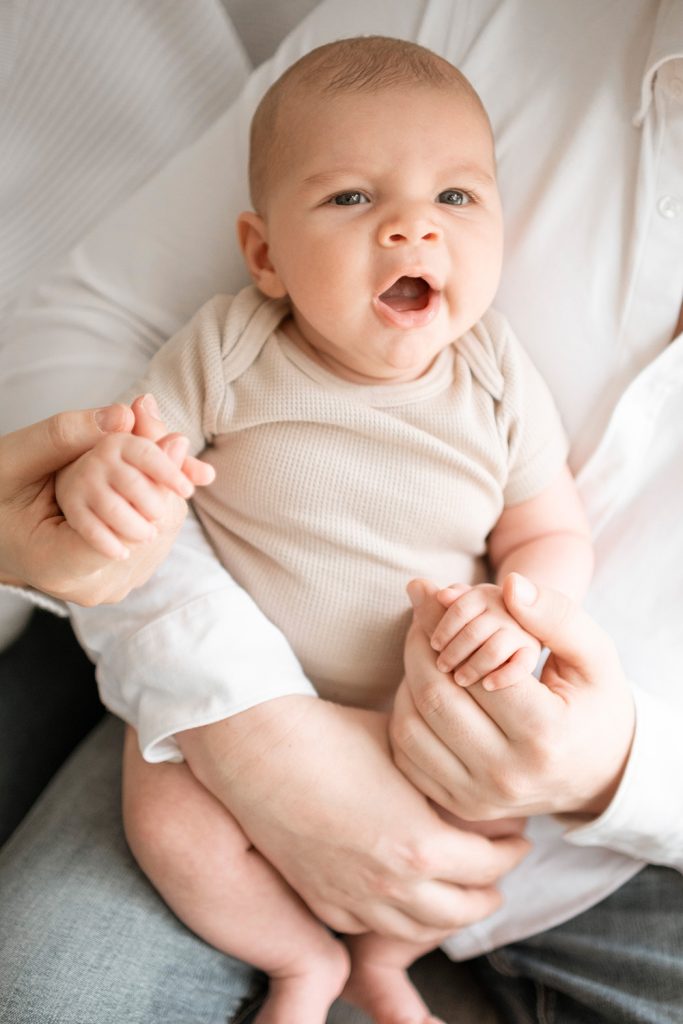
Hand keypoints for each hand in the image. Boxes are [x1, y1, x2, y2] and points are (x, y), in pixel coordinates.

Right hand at [0, 397, 210, 604]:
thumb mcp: (17, 458)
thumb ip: (67, 436)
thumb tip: (124, 413)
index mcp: (56, 564)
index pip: (129, 527)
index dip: (156, 482)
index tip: (175, 441)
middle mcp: (90, 586)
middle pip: (153, 529)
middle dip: (166, 480)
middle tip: (174, 437)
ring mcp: (109, 587)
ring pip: (162, 534)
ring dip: (166, 490)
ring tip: (166, 451)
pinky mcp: (122, 578)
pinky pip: (157, 539)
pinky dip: (159, 502)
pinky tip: (154, 480)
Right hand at [177, 697, 528, 941]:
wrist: (259, 751)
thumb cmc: (332, 736)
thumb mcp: (404, 752)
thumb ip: (442, 783)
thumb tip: (473, 789)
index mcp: (423, 846)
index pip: (491, 865)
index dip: (511, 850)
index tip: (516, 837)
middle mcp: (392, 886)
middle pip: (464, 911)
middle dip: (489, 891)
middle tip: (496, 870)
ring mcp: (353, 900)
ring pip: (420, 930)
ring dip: (447, 913)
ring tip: (455, 889)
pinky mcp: (321, 901)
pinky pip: (372, 928)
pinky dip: (398, 918)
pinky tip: (400, 894)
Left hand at [389, 575, 634, 820]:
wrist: (599, 774)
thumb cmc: (594, 704)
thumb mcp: (595, 656)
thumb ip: (557, 615)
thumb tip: (511, 585)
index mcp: (545, 735)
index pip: (474, 668)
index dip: (442, 623)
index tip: (430, 594)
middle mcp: (508, 775)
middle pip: (435, 696)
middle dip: (417, 644)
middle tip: (419, 614)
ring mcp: (479, 797)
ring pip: (411, 725)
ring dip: (406, 677)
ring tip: (422, 649)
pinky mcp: (458, 806)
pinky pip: (406, 754)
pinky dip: (404, 713)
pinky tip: (422, 688)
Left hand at [431, 582, 540, 689]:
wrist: (521, 617)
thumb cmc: (479, 613)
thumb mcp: (464, 602)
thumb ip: (450, 598)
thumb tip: (435, 593)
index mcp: (483, 595)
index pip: (460, 609)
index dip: (444, 629)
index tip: (434, 645)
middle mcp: (504, 610)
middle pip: (474, 632)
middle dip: (454, 652)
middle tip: (441, 666)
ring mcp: (520, 631)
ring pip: (494, 650)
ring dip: (473, 667)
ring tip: (459, 679)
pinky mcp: (532, 651)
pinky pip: (521, 666)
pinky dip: (503, 677)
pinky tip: (487, 686)